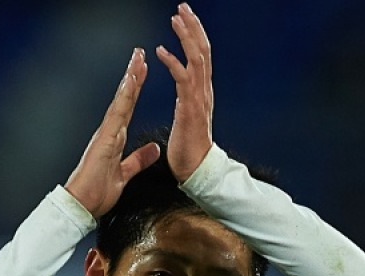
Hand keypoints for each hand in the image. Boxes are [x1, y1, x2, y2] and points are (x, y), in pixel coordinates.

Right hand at [64, 48, 161, 217]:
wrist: (81, 205)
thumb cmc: (97, 193)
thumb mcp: (125, 175)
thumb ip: (139, 160)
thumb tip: (155, 150)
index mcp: (114, 138)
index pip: (128, 108)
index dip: (136, 90)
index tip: (143, 72)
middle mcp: (109, 131)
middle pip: (125, 99)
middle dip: (133, 76)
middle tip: (140, 54)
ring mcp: (105, 133)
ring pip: (120, 101)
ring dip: (129, 79)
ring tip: (138, 59)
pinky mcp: (104, 139)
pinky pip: (116, 114)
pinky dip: (124, 97)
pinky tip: (130, 82)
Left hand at [156, 3, 212, 182]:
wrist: (197, 170)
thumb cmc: (189, 150)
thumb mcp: (189, 120)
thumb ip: (189, 104)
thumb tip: (186, 96)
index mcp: (200, 93)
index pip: (200, 56)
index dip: (194, 35)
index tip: (185, 18)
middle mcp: (203, 91)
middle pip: (202, 50)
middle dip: (193, 26)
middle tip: (183, 7)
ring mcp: (198, 98)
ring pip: (196, 59)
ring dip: (186, 36)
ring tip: (176, 18)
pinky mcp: (190, 108)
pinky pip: (183, 79)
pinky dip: (173, 62)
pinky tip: (162, 51)